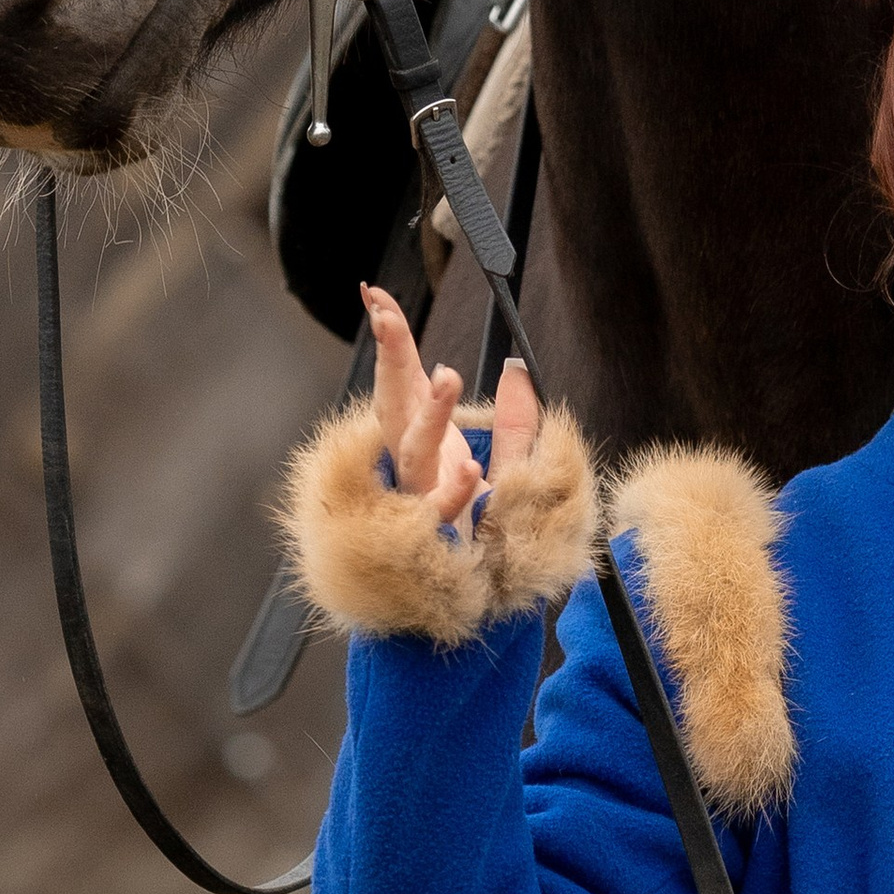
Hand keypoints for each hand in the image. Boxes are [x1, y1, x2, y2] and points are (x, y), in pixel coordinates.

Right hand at [360, 283, 540, 527]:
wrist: (470, 600)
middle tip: (383, 314)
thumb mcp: (511, 466)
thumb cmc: (482, 531)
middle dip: (389, 359)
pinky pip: (439, 514)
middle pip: (393, 402)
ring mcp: (418, 499)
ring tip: (449, 378)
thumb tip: (521, 369)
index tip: (373, 294)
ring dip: (431, 416)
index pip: (401, 379)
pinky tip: (474, 473)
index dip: (389, 338)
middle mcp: (411, 465)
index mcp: (423, 442)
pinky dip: (455, 494)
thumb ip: (518, 423)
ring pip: (414, 451)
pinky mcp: (435, 538)